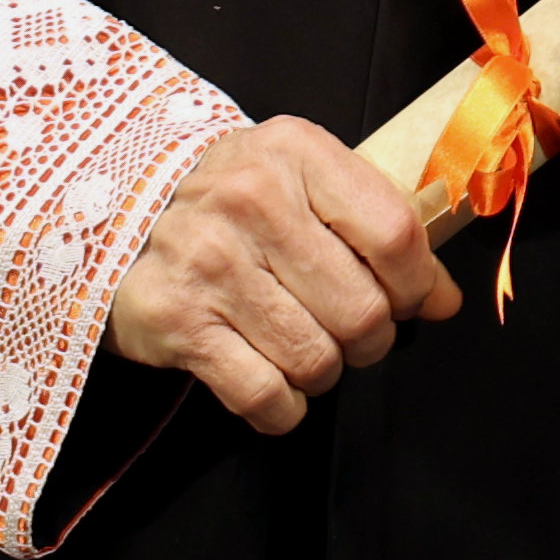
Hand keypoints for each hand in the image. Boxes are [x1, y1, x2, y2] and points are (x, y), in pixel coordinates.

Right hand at [104, 115, 460, 434]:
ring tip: (309, 351)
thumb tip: (446, 300)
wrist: (113, 215)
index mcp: (295, 152)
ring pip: (317, 357)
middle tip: (355, 333)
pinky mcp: (176, 322)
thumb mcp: (302, 180)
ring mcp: (209, 263)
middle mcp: (251, 200)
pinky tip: (278, 389)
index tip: (414, 299)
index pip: (394, 232)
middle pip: (361, 307)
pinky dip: (284, 408)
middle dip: (371, 337)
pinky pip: (264, 394)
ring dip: (326, 372)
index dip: (418, 282)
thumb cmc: (230, 200)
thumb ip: (376, 227)